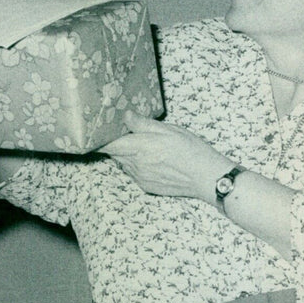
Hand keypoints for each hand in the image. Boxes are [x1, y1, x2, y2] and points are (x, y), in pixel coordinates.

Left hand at [102, 111, 230, 201]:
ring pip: (123, 163)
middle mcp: (136, 165)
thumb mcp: (169, 129)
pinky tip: (151, 158)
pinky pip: (133, 172)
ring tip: (140, 144)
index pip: (109, 145)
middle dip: (114, 143)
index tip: (97, 130)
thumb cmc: (190, 150)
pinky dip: (135, 164)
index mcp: (139, 148)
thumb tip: (125, 116)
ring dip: (126, 154)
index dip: (100, 138)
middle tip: (121, 131)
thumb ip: (143, 123)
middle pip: (114, 153)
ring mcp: (140, 177)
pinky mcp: (146, 186)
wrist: (206, 178)